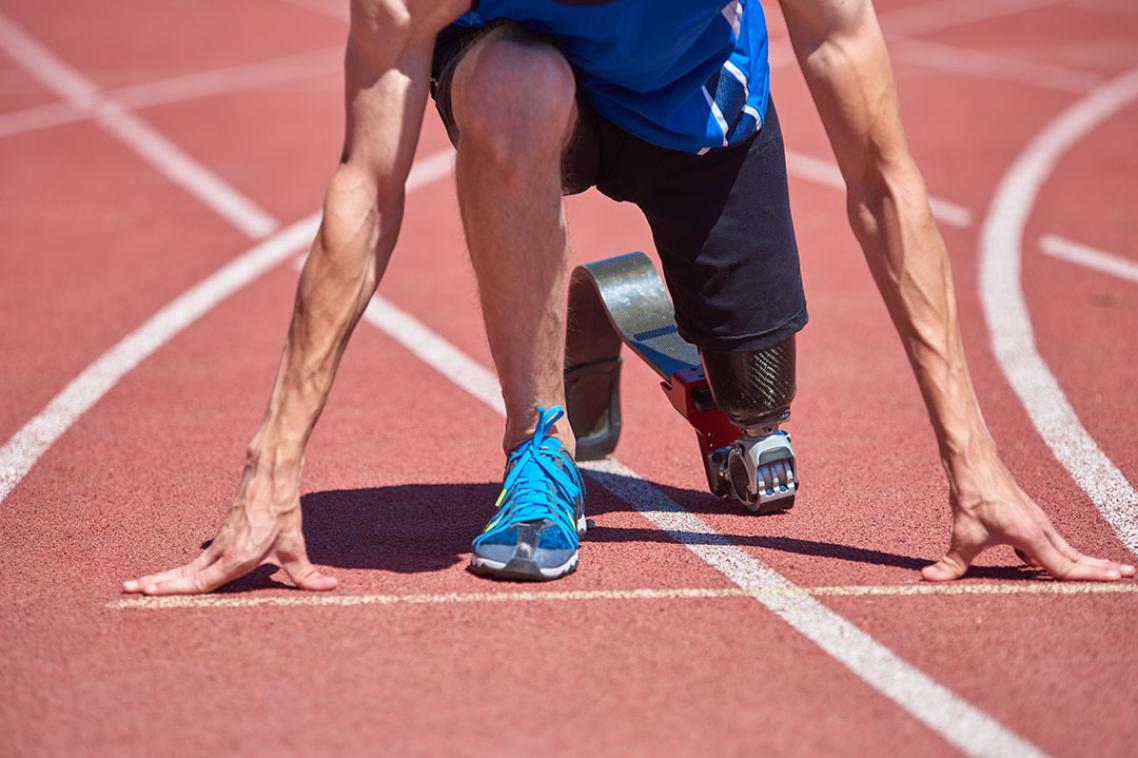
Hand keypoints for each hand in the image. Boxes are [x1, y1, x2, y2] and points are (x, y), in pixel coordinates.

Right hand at [123, 467, 335, 595]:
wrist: (271, 472)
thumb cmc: (282, 508)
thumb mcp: (296, 544)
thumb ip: (308, 574)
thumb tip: (330, 587)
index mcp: (237, 557)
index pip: (202, 581)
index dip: (175, 589)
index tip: (149, 593)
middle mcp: (222, 551)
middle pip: (184, 574)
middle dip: (156, 584)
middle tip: (127, 590)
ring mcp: (219, 542)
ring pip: (186, 566)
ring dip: (162, 576)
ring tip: (135, 584)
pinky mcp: (222, 534)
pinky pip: (196, 558)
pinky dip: (179, 569)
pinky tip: (168, 576)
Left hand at [923, 455, 1135, 581]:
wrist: (973, 462)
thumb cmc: (972, 495)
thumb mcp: (961, 533)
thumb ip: (950, 563)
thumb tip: (927, 578)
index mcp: (1031, 535)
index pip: (1064, 566)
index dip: (1088, 577)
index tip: (1114, 580)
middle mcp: (1041, 528)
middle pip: (1074, 556)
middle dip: (1100, 568)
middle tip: (1128, 576)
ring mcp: (1037, 521)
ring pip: (1064, 548)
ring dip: (1083, 561)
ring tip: (1106, 571)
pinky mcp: (1028, 517)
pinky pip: (1050, 542)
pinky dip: (1059, 554)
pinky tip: (1045, 565)